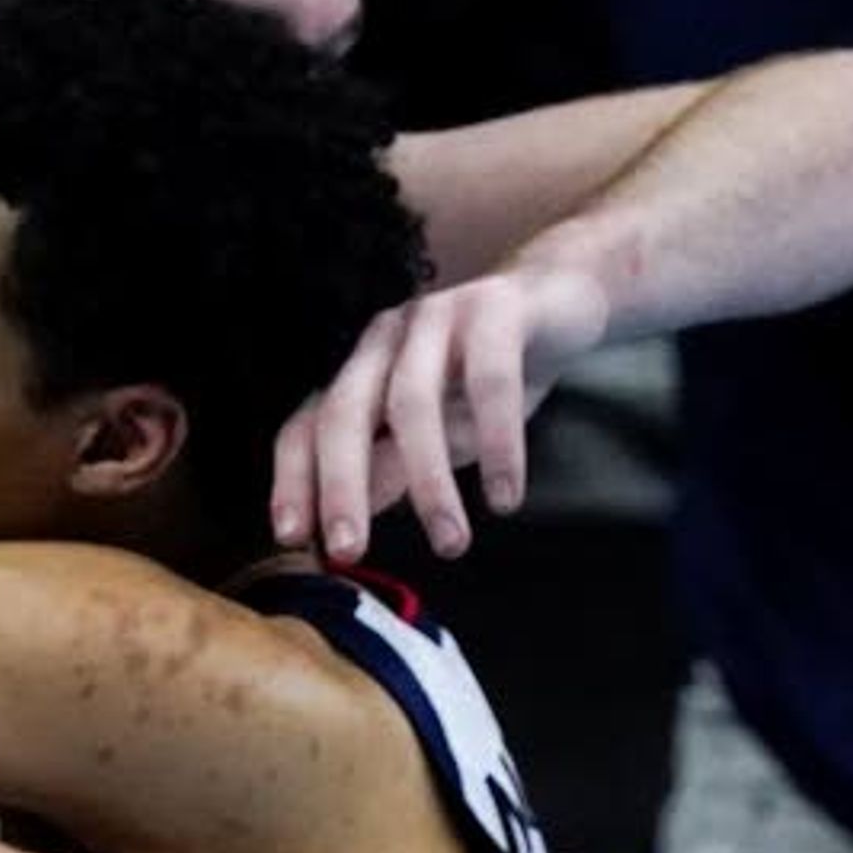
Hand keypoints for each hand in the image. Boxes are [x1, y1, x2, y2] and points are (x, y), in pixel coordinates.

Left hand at [271, 260, 611, 561]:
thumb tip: (343, 527)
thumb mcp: (434, 434)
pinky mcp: (496, 309)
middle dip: (340, 486)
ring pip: (414, 402)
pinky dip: (497, 444)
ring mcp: (437, 318)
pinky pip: (490, 382)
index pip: (307, 426)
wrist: (562, 301)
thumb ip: (388, 471)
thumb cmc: (485, 377)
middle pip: (345, 413)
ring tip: (450, 544)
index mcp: (360, 371)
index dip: (293, 480)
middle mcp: (385, 340)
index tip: (290, 537)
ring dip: (428, 481)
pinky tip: (504, 497)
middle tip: (348, 551)